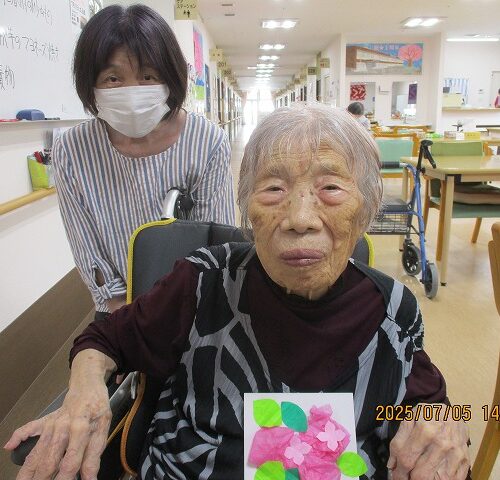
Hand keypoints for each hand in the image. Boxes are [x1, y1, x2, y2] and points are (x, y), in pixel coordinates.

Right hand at [4, 353, 111, 479]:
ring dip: (28, 470)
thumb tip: (89, 478)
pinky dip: (18, 437)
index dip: (65, 479)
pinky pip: (28, 429)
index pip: (70, 462)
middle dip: (43, 478)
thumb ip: (94, 456)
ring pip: (37, 451)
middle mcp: (62, 428)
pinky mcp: (44, 421)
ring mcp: (51, 425)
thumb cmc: (97, 408)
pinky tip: (10, 446)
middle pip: (49, 460)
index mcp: (79, 430)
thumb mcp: (103, 430)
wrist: (88, 387)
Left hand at [388, 403, 469, 479]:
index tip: (393, 475)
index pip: (407, 458)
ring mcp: (455, 453)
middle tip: (403, 479)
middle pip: (421, 474)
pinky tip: (432, 476)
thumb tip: (392, 464)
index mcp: (424, 429)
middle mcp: (441, 443)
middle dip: (408, 479)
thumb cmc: (428, 415)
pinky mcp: (465, 460)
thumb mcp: (410, 419)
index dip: (398, 471)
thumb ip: (399, 440)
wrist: (453, 413)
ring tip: (414, 477)